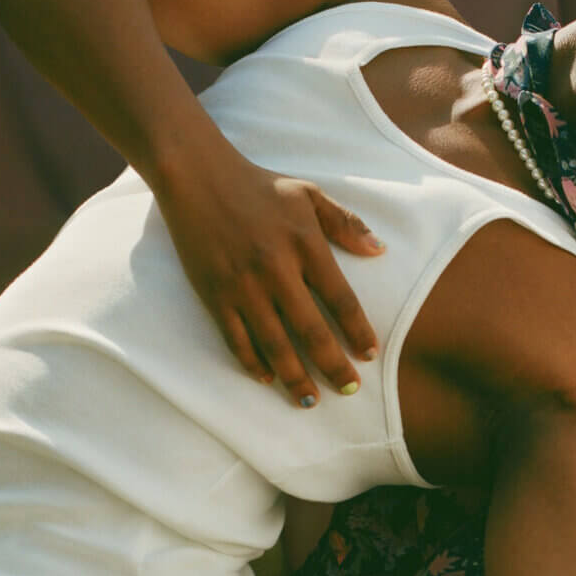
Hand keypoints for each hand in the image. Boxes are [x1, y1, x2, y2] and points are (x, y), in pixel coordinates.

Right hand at [152, 126, 384, 403]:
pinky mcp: (214, 294)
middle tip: (349, 390)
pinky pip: (236, 338)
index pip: (340, 299)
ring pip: (274, 343)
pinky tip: (267, 378)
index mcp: (304, 244)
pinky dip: (252, 362)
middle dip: (333, 365)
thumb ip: (345, 223)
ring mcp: (243, 286)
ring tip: (310, 400)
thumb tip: (379, 251)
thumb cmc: (258, 186)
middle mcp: (275, 270)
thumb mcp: (308, 193)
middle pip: (311, 330)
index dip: (357, 330)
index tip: (369, 354)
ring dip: (295, 376)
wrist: (196, 175)